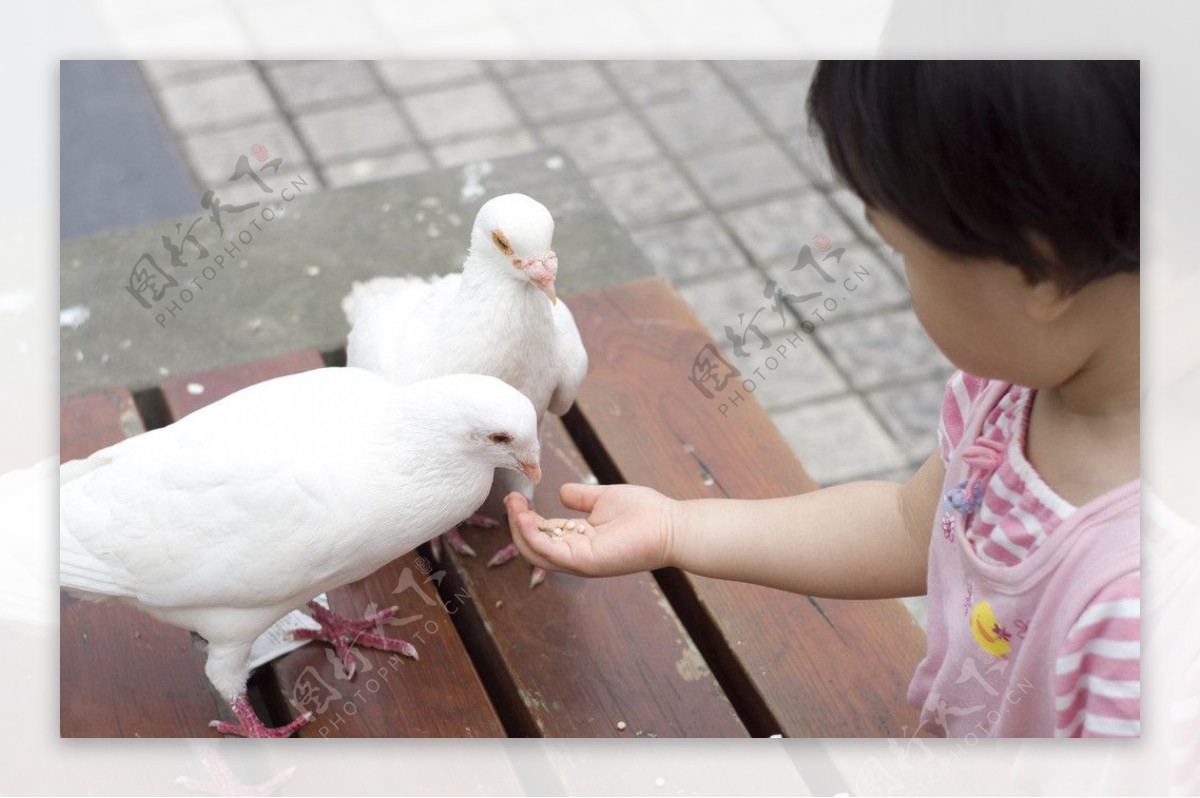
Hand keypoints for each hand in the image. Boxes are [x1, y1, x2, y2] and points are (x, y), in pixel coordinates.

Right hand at [504, 483, 679, 577]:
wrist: (670, 524)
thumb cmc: (644, 512)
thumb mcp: (603, 498)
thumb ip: (581, 497)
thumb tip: (561, 491)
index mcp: (578, 540)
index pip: (542, 534)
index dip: (524, 517)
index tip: (515, 496)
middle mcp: (575, 554)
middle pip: (533, 545)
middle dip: (516, 523)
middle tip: (511, 499)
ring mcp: (579, 561)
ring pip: (535, 551)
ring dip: (519, 528)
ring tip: (515, 505)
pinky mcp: (584, 561)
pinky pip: (549, 552)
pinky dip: (532, 535)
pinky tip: (524, 516)